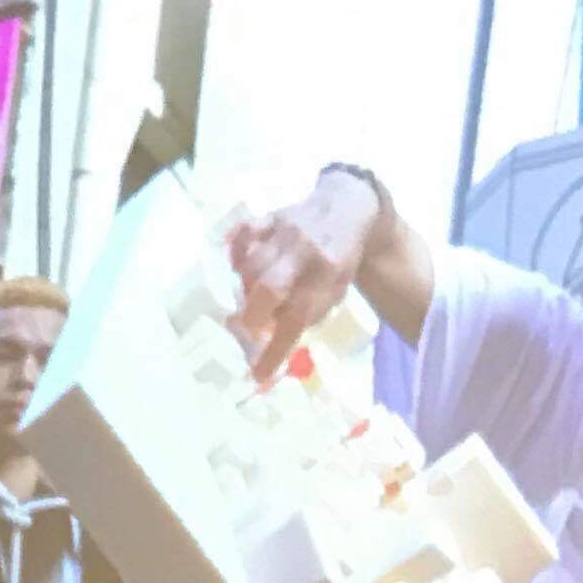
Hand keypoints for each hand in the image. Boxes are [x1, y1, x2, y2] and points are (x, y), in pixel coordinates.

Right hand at [224, 177, 380, 385]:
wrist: (348, 208)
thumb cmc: (338, 259)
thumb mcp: (335, 290)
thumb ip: (309, 312)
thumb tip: (272, 339)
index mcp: (327, 274)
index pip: (298, 317)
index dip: (275, 349)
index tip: (258, 374)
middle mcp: (305, 251)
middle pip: (269, 287)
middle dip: (252, 317)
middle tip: (248, 331)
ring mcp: (285, 230)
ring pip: (251, 264)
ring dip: (243, 290)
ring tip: (250, 301)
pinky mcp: (270, 216)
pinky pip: (244, 233)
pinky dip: (234, 252)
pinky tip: (236, 266)